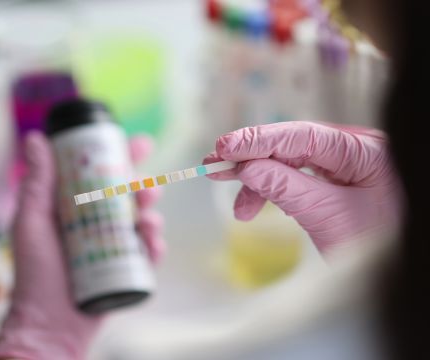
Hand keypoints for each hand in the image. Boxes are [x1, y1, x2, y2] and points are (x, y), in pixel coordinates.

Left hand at [0, 132, 164, 359]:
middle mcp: (94, 223)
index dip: (121, 157)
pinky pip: (148, 253)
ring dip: (152, 215)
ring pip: (141, 222)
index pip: (99, 174)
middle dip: (143, 187)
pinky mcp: (125, 270)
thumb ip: (36, 182)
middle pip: (127, 196)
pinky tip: (153, 244)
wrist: (48, 324)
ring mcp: (111, 247)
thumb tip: (35, 139)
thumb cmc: (33, 274)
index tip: (139, 144)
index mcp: (72, 208)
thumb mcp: (31, 221)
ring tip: (149, 220)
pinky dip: (155, 246)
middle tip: (148, 187)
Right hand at [203, 121, 401, 254]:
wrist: (397, 273)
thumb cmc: (378, 246)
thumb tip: (246, 167)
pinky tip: (256, 207)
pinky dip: (273, 191)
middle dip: (252, 158)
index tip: (224, 148)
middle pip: (292, 145)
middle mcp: (354, 150)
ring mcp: (345, 165)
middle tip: (213, 166)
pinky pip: (297, 178)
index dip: (259, 140)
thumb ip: (286, 188)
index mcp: (364, 151)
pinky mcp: (336, 181)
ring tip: (238, 209)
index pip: (302, 136)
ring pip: (290, 162)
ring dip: (259, 181)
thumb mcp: (328, 216)